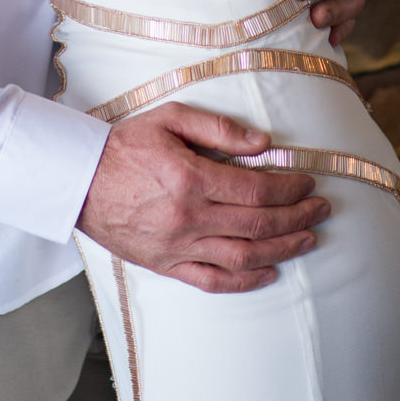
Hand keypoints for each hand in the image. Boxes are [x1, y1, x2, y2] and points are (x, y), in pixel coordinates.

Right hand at [77, 102, 329, 291]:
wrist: (78, 179)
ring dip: (282, 249)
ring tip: (308, 239)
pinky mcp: (166, 265)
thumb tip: (261, 142)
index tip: (308, 182)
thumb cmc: (124, 145)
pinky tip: (269, 272)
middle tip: (321, 209)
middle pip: (258, 224)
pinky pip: (213, 281)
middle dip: (297, 217)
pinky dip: (246, 281)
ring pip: (244, 257)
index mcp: (190, 179)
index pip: (256, 190)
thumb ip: (216, 128)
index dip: (290, 188)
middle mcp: (188, 218)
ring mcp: (178, 247)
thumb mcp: (169, 119)